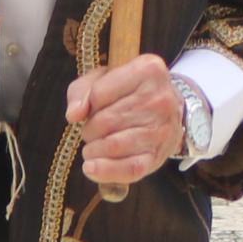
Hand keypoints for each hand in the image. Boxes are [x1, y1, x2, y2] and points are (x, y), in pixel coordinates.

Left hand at [69, 54, 185, 188]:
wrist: (168, 112)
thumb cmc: (130, 92)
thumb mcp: (104, 78)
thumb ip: (81, 90)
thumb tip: (74, 114)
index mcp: (147, 70)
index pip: (99, 93)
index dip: (88, 104)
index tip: (94, 107)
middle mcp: (160, 99)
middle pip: (105, 121)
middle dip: (90, 129)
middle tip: (94, 130)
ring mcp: (162, 129)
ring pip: (113, 145)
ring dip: (93, 149)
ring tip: (94, 146)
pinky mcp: (159, 156)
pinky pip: (129, 168)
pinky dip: (105, 171)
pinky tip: (91, 168)